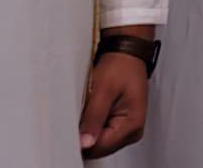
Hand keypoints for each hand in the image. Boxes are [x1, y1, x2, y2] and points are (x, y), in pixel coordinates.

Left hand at [78, 34, 150, 157]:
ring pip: (98, 143)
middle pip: (99, 148)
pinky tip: (90, 112)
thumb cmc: (120, 67)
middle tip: (78, 114)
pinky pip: (100, 134)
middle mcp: (133, 131)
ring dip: (87, 130)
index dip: (81, 140)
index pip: (100, 147)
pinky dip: (91, 126)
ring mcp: (127, 130)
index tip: (69, 129)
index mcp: (133, 124)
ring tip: (87, 109)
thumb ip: (94, 118)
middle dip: (85, 135)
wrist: (127, 54)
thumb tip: (85, 143)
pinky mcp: (120, 126)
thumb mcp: (103, 90)